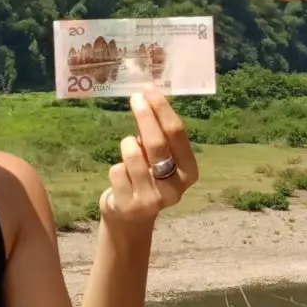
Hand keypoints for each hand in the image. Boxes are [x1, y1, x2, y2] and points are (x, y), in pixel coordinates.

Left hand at [100, 90, 197, 228]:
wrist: (131, 216)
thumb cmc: (148, 177)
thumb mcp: (160, 159)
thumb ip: (159, 136)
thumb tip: (148, 97)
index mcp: (189, 172)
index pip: (177, 134)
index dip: (162, 110)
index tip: (150, 91)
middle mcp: (175, 188)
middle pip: (157, 143)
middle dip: (145, 116)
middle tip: (135, 98)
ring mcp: (152, 200)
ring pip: (133, 155)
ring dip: (128, 145)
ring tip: (130, 151)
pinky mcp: (129, 206)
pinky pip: (117, 170)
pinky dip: (116, 167)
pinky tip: (122, 177)